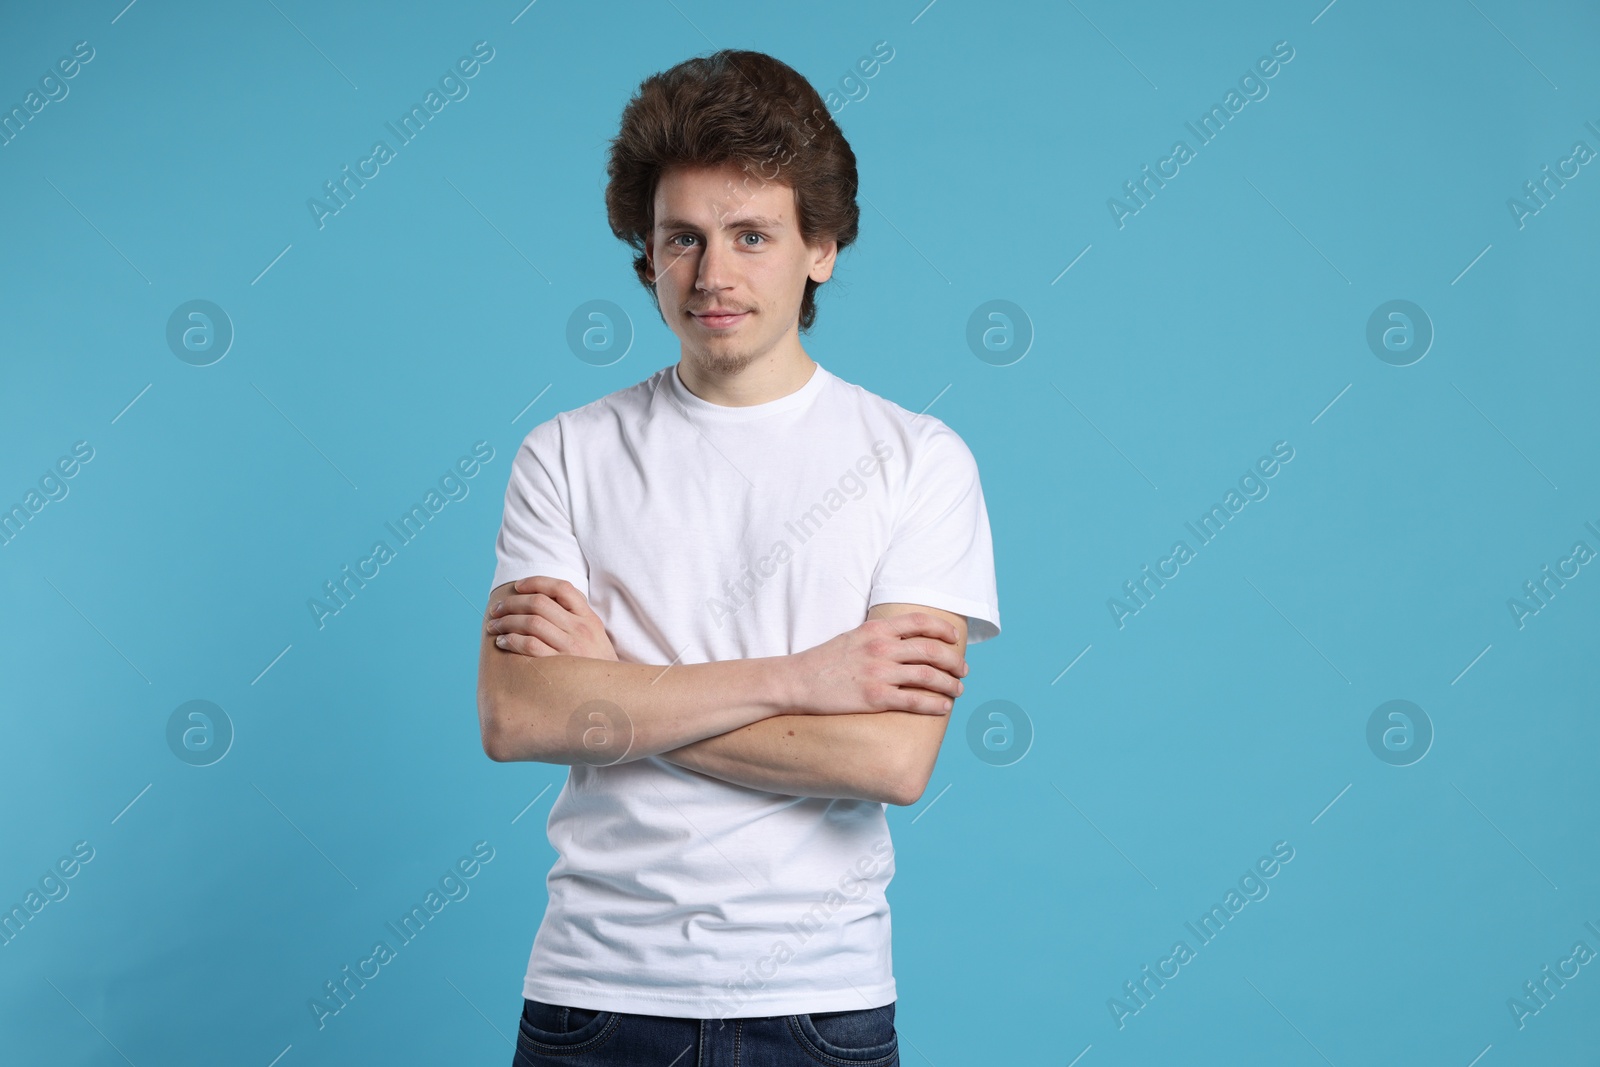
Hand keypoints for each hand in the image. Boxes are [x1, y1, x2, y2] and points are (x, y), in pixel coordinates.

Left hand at [486, 576, 618, 660]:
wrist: (611, 694)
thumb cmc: (597, 663)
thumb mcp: (595, 635)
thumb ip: (576, 617)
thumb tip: (543, 600)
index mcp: (589, 617)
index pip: (561, 588)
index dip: (536, 582)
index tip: (518, 586)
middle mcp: (581, 629)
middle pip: (539, 603)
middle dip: (512, 603)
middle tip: (496, 609)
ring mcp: (571, 647)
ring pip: (531, 622)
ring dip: (506, 621)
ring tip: (494, 626)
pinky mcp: (559, 665)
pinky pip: (530, 646)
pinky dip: (511, 640)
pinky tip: (502, 642)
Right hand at [788, 612, 967, 715]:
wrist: (797, 681)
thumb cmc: (824, 661)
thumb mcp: (853, 637)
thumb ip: (879, 636)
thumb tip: (905, 642)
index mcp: (876, 629)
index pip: (920, 622)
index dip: (944, 629)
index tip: (954, 639)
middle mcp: (881, 648)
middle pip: (932, 650)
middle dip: (954, 661)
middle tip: (963, 670)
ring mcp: (879, 673)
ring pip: (929, 676)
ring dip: (950, 684)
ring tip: (958, 690)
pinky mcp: (875, 697)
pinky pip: (915, 701)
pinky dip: (935, 704)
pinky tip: (943, 707)